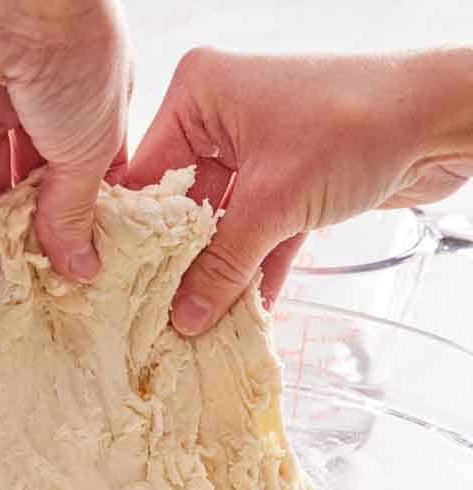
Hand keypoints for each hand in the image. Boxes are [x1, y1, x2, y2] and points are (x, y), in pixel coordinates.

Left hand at [0, 0, 132, 301]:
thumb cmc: (73, 50)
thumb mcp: (90, 146)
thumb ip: (75, 211)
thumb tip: (80, 266)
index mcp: (91, 105)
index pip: (89, 180)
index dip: (87, 228)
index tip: (90, 275)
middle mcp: (41, 111)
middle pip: (37, 194)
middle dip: (43, 247)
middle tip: (52, 299)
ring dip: (5, 254)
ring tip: (19, 304)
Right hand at [128, 47, 472, 335]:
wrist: (445, 119)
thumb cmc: (355, 126)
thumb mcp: (274, 201)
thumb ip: (224, 264)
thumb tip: (184, 317)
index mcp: (199, 95)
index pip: (146, 174)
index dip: (134, 234)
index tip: (117, 285)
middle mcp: (220, 117)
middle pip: (182, 205)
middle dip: (178, 263)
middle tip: (154, 316)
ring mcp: (255, 148)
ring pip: (221, 224)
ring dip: (217, 274)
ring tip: (194, 326)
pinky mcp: (288, 178)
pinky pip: (257, 230)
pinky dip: (254, 268)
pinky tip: (241, 314)